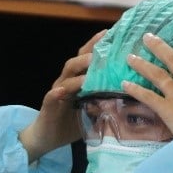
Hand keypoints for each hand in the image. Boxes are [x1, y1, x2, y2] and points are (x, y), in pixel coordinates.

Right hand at [19, 30, 105, 161]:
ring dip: (78, 68)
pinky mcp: (49, 106)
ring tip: (90, 62)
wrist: (45, 138)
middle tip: (104, 44)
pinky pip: (52, 97)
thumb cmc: (70, 124)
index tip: (110, 34)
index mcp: (76, 82)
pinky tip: (62, 90)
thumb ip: (105, 103)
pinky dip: (57, 93)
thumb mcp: (92, 113)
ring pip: (66, 76)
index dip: (96, 47)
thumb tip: (127, 98)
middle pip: (76, 62)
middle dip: (89, 52)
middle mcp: (65, 83)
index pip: (86, 61)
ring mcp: (56, 93)